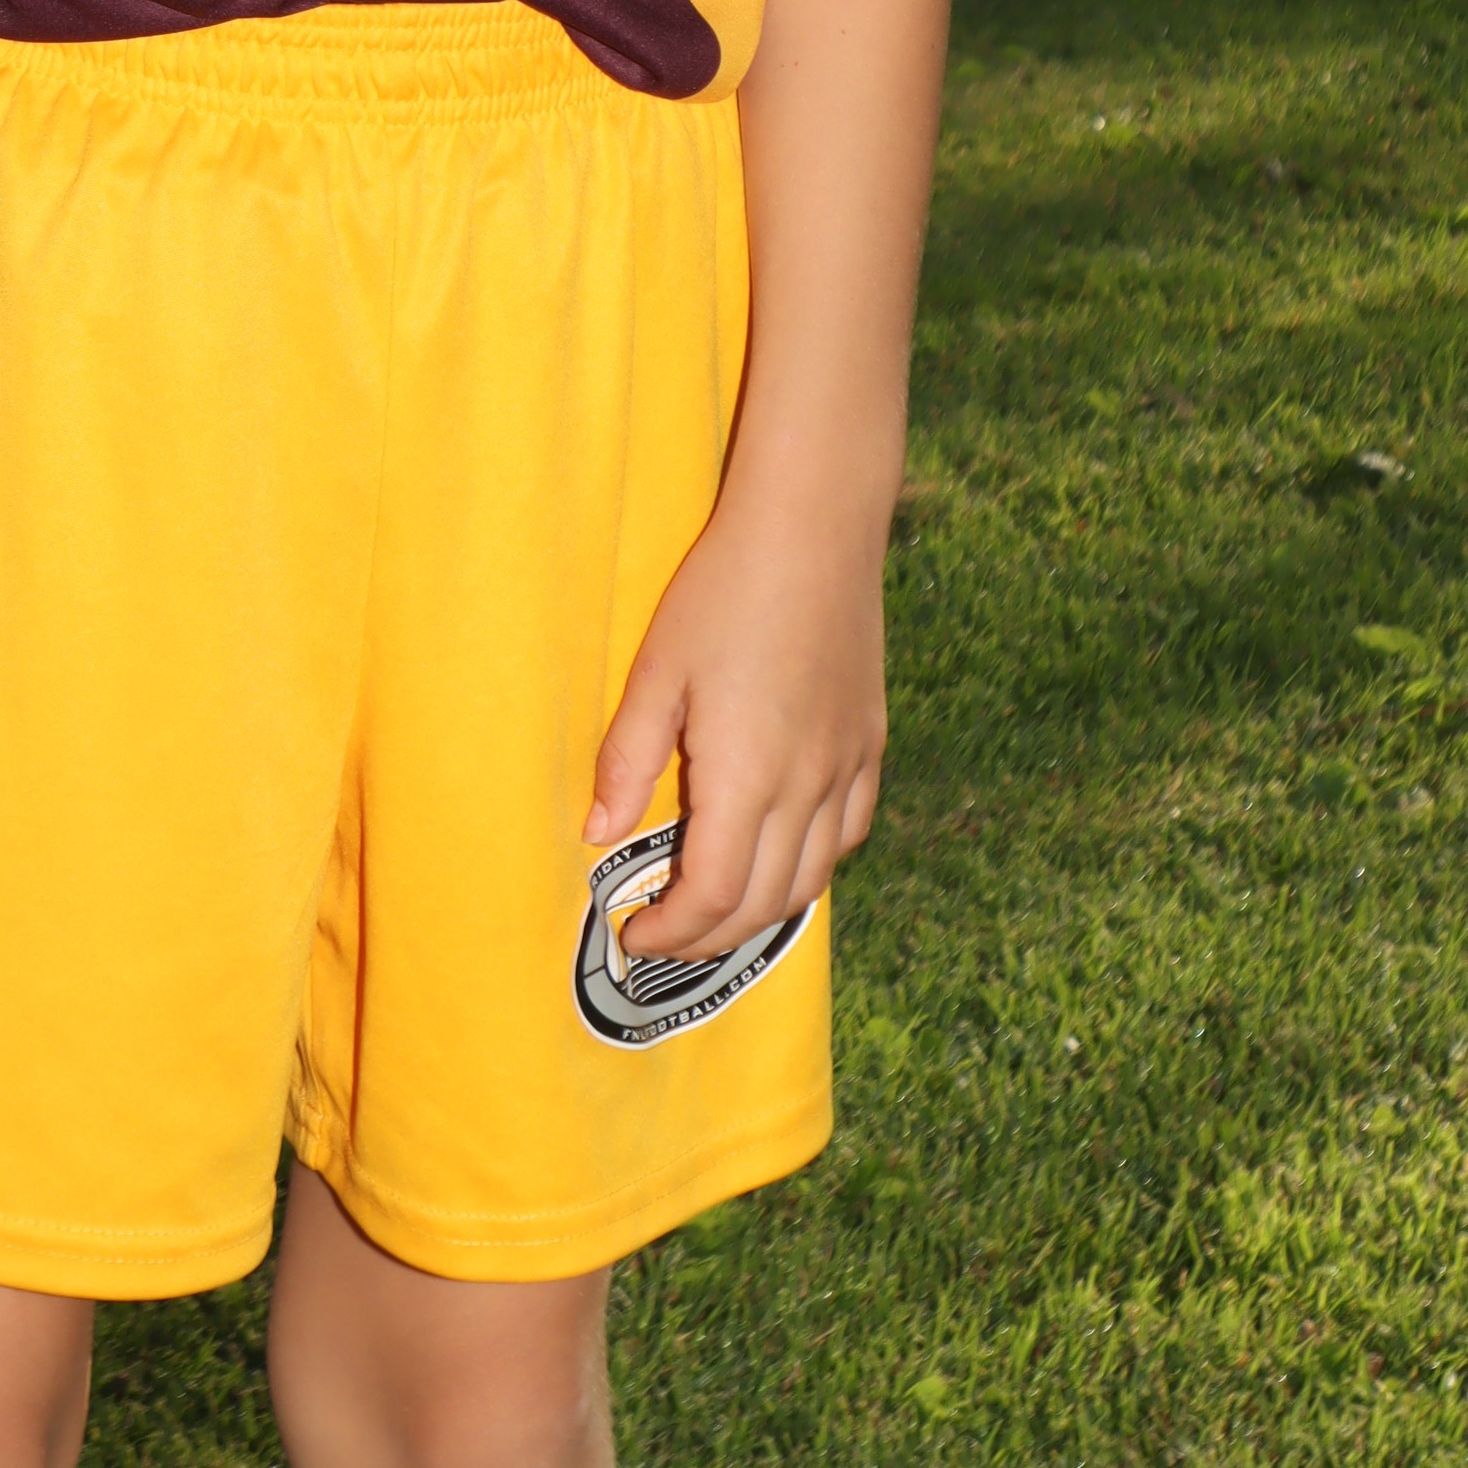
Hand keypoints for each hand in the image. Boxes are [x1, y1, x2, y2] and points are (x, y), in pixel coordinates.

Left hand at [584, 494, 887, 964]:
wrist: (813, 529)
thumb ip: (627, 762)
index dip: (670, 932)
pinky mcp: (870, 744)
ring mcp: (847, 767)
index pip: (711, 895)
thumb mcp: (656, 674)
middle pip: (762, 904)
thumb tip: (596, 834)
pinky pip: (848, 833)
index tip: (633, 935)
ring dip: (760, 912)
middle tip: (664, 934)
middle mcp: (806, 786)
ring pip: (811, 880)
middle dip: (708, 938)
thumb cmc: (722, 592)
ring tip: (715, 908)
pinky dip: (812, 865)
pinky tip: (780, 852)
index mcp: (746, 775)